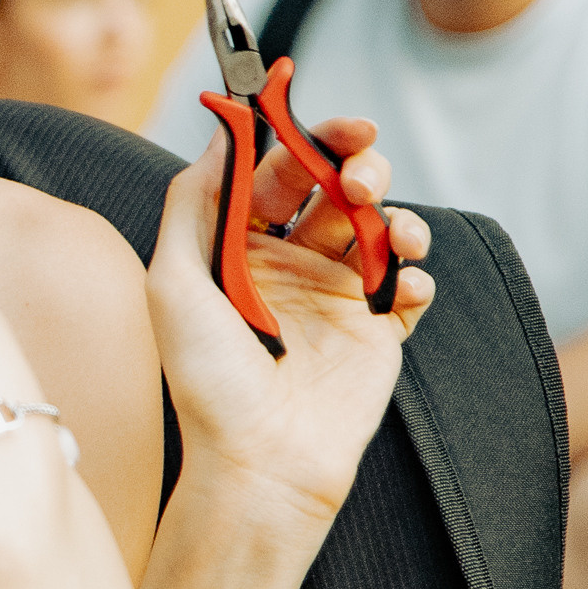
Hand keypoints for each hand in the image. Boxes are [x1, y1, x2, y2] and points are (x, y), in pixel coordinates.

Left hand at [148, 120, 433, 529]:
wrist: (260, 461)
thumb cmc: (208, 379)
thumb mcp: (173, 282)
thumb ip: (193, 202)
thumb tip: (221, 134)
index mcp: (240, 252)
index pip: (280, 175)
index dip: (308, 140)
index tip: (342, 127)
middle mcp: (290, 268)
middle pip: (336, 191)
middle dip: (359, 167)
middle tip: (364, 175)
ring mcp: (336, 299)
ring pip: (381, 228)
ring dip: (396, 214)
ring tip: (393, 231)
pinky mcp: (376, 333)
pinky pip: (409, 285)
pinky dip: (415, 275)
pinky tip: (401, 289)